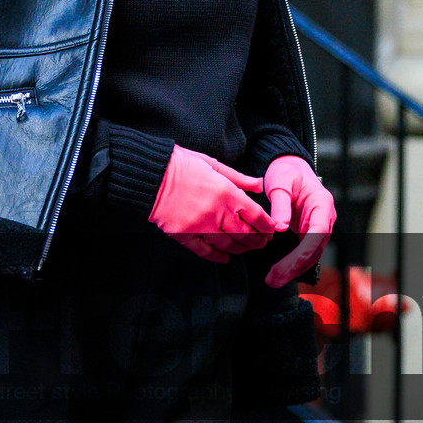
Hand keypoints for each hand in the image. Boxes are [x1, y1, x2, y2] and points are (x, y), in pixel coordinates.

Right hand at [149, 145, 273, 261]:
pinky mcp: (185, 235)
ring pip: (228, 245)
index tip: (271, 230)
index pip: (256, 215)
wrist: (152, 174)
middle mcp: (216, 212)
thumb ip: (240, 179)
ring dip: (240, 249)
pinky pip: (206, 251)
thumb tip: (260, 186)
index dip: (266, 226)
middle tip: (261, 243)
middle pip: (245, 234)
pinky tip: (225, 257)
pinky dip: (218, 257)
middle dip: (257, 241)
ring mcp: (200, 226)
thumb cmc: (183, 165)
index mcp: (226, 193)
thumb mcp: (215, 166)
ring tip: (245, 248)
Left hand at [262, 155, 335, 287]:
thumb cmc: (287, 172)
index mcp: (322, 204)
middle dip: (295, 267)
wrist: (290, 167)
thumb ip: (280, 205)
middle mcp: (325, 218)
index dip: (303, 252)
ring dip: (293, 270)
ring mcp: (319, 227)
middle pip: (315, 249)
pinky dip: (293, 264)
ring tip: (273, 281)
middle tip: (274, 280)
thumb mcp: (280, 182)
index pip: (318, 233)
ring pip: (311, 254)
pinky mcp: (309, 232)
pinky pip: (305, 252)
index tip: (286, 266)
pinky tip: (279, 274)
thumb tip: (280, 228)